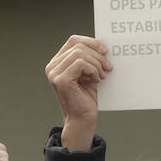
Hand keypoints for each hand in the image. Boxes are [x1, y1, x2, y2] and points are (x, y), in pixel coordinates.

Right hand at [45, 35, 109, 151]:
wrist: (83, 120)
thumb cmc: (87, 98)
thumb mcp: (89, 73)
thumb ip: (90, 58)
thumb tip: (102, 45)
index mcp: (58, 62)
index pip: (74, 40)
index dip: (91, 42)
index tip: (105, 51)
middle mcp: (52, 66)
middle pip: (78, 45)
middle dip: (97, 55)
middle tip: (108, 67)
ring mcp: (54, 73)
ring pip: (80, 53)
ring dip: (96, 63)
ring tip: (102, 76)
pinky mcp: (60, 80)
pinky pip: (80, 63)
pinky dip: (93, 69)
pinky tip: (97, 80)